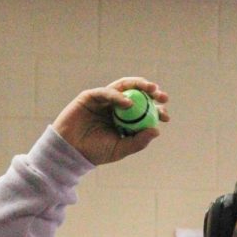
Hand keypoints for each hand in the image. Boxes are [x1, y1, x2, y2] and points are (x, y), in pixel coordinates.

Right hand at [52, 77, 168, 164]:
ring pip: (124, 86)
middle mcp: (116, 106)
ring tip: (151, 89)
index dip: (156, 110)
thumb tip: (157, 131)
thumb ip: (138, 141)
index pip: (144, 110)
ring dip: (139, 85)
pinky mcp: (91, 96)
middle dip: (151, 92)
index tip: (165, 116)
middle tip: (162, 97)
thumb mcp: (120, 149)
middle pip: (137, 93)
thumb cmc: (95, 152)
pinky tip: (128, 103)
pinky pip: (107, 92)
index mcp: (124, 119)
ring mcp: (104, 100)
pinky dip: (118, 95)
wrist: (70, 151)